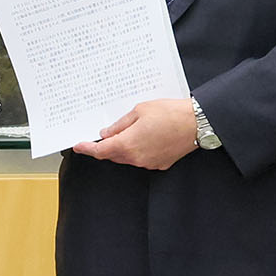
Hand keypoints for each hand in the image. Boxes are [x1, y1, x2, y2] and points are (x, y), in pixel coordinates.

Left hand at [72, 97, 198, 170]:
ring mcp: (148, 162)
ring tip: (130, 131)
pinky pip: (142, 159)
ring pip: (127, 158)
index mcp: (127, 144)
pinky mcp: (160, 163)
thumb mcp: (139, 111)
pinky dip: (138, 151)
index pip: (101, 151)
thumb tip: (107, 133)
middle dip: (107, 146)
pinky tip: (145, 137)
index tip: (79, 146)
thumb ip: (120, 125)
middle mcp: (136, 158)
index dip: (88, 149)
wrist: (196, 123)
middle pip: (113, 155)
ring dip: (123, 148)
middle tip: (105, 134)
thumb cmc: (170, 114)